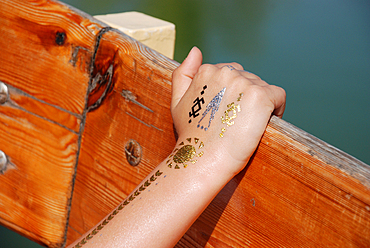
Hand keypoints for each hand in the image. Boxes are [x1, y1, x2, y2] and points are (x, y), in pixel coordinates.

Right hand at [171, 47, 285, 175]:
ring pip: (263, 86)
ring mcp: (244, 83)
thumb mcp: (177, 102)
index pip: (231, 74)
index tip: (232, 111)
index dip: (234, 94)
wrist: (202, 159)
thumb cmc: (190, 135)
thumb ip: (183, 74)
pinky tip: (268, 121)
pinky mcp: (261, 96)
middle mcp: (226, 72)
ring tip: (251, 124)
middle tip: (240, 121)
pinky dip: (277, 108)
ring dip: (261, 103)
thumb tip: (196, 50)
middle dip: (247, 97)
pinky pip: (278, 95)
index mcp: (207, 71)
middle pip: (248, 78)